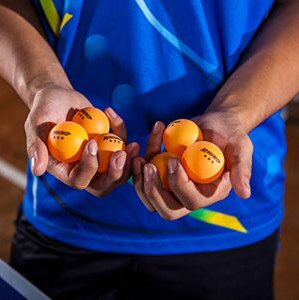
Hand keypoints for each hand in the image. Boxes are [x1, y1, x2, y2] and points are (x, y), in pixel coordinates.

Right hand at [25, 85, 138, 196]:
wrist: (58, 98)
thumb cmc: (44, 110)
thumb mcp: (36, 125)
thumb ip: (36, 147)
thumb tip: (37, 171)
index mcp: (65, 171)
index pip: (79, 180)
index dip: (88, 166)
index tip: (92, 143)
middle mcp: (84, 170)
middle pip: (103, 185)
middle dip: (115, 174)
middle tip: (121, 154)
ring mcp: (100, 160)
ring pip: (119, 172)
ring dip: (128, 162)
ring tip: (133, 144)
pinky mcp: (110, 146)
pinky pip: (122, 146)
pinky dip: (122, 133)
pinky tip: (113, 115)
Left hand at [132, 111, 252, 219]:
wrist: (215, 123)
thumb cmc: (230, 134)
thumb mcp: (240, 147)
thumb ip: (242, 169)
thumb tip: (245, 194)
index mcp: (210, 193)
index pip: (192, 201)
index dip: (179, 185)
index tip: (173, 160)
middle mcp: (190, 195)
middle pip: (167, 210)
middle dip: (154, 191)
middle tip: (148, 167)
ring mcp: (173, 187)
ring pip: (150, 199)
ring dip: (139, 182)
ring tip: (138, 158)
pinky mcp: (162, 175)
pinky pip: (144, 178)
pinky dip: (137, 166)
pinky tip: (139, 148)